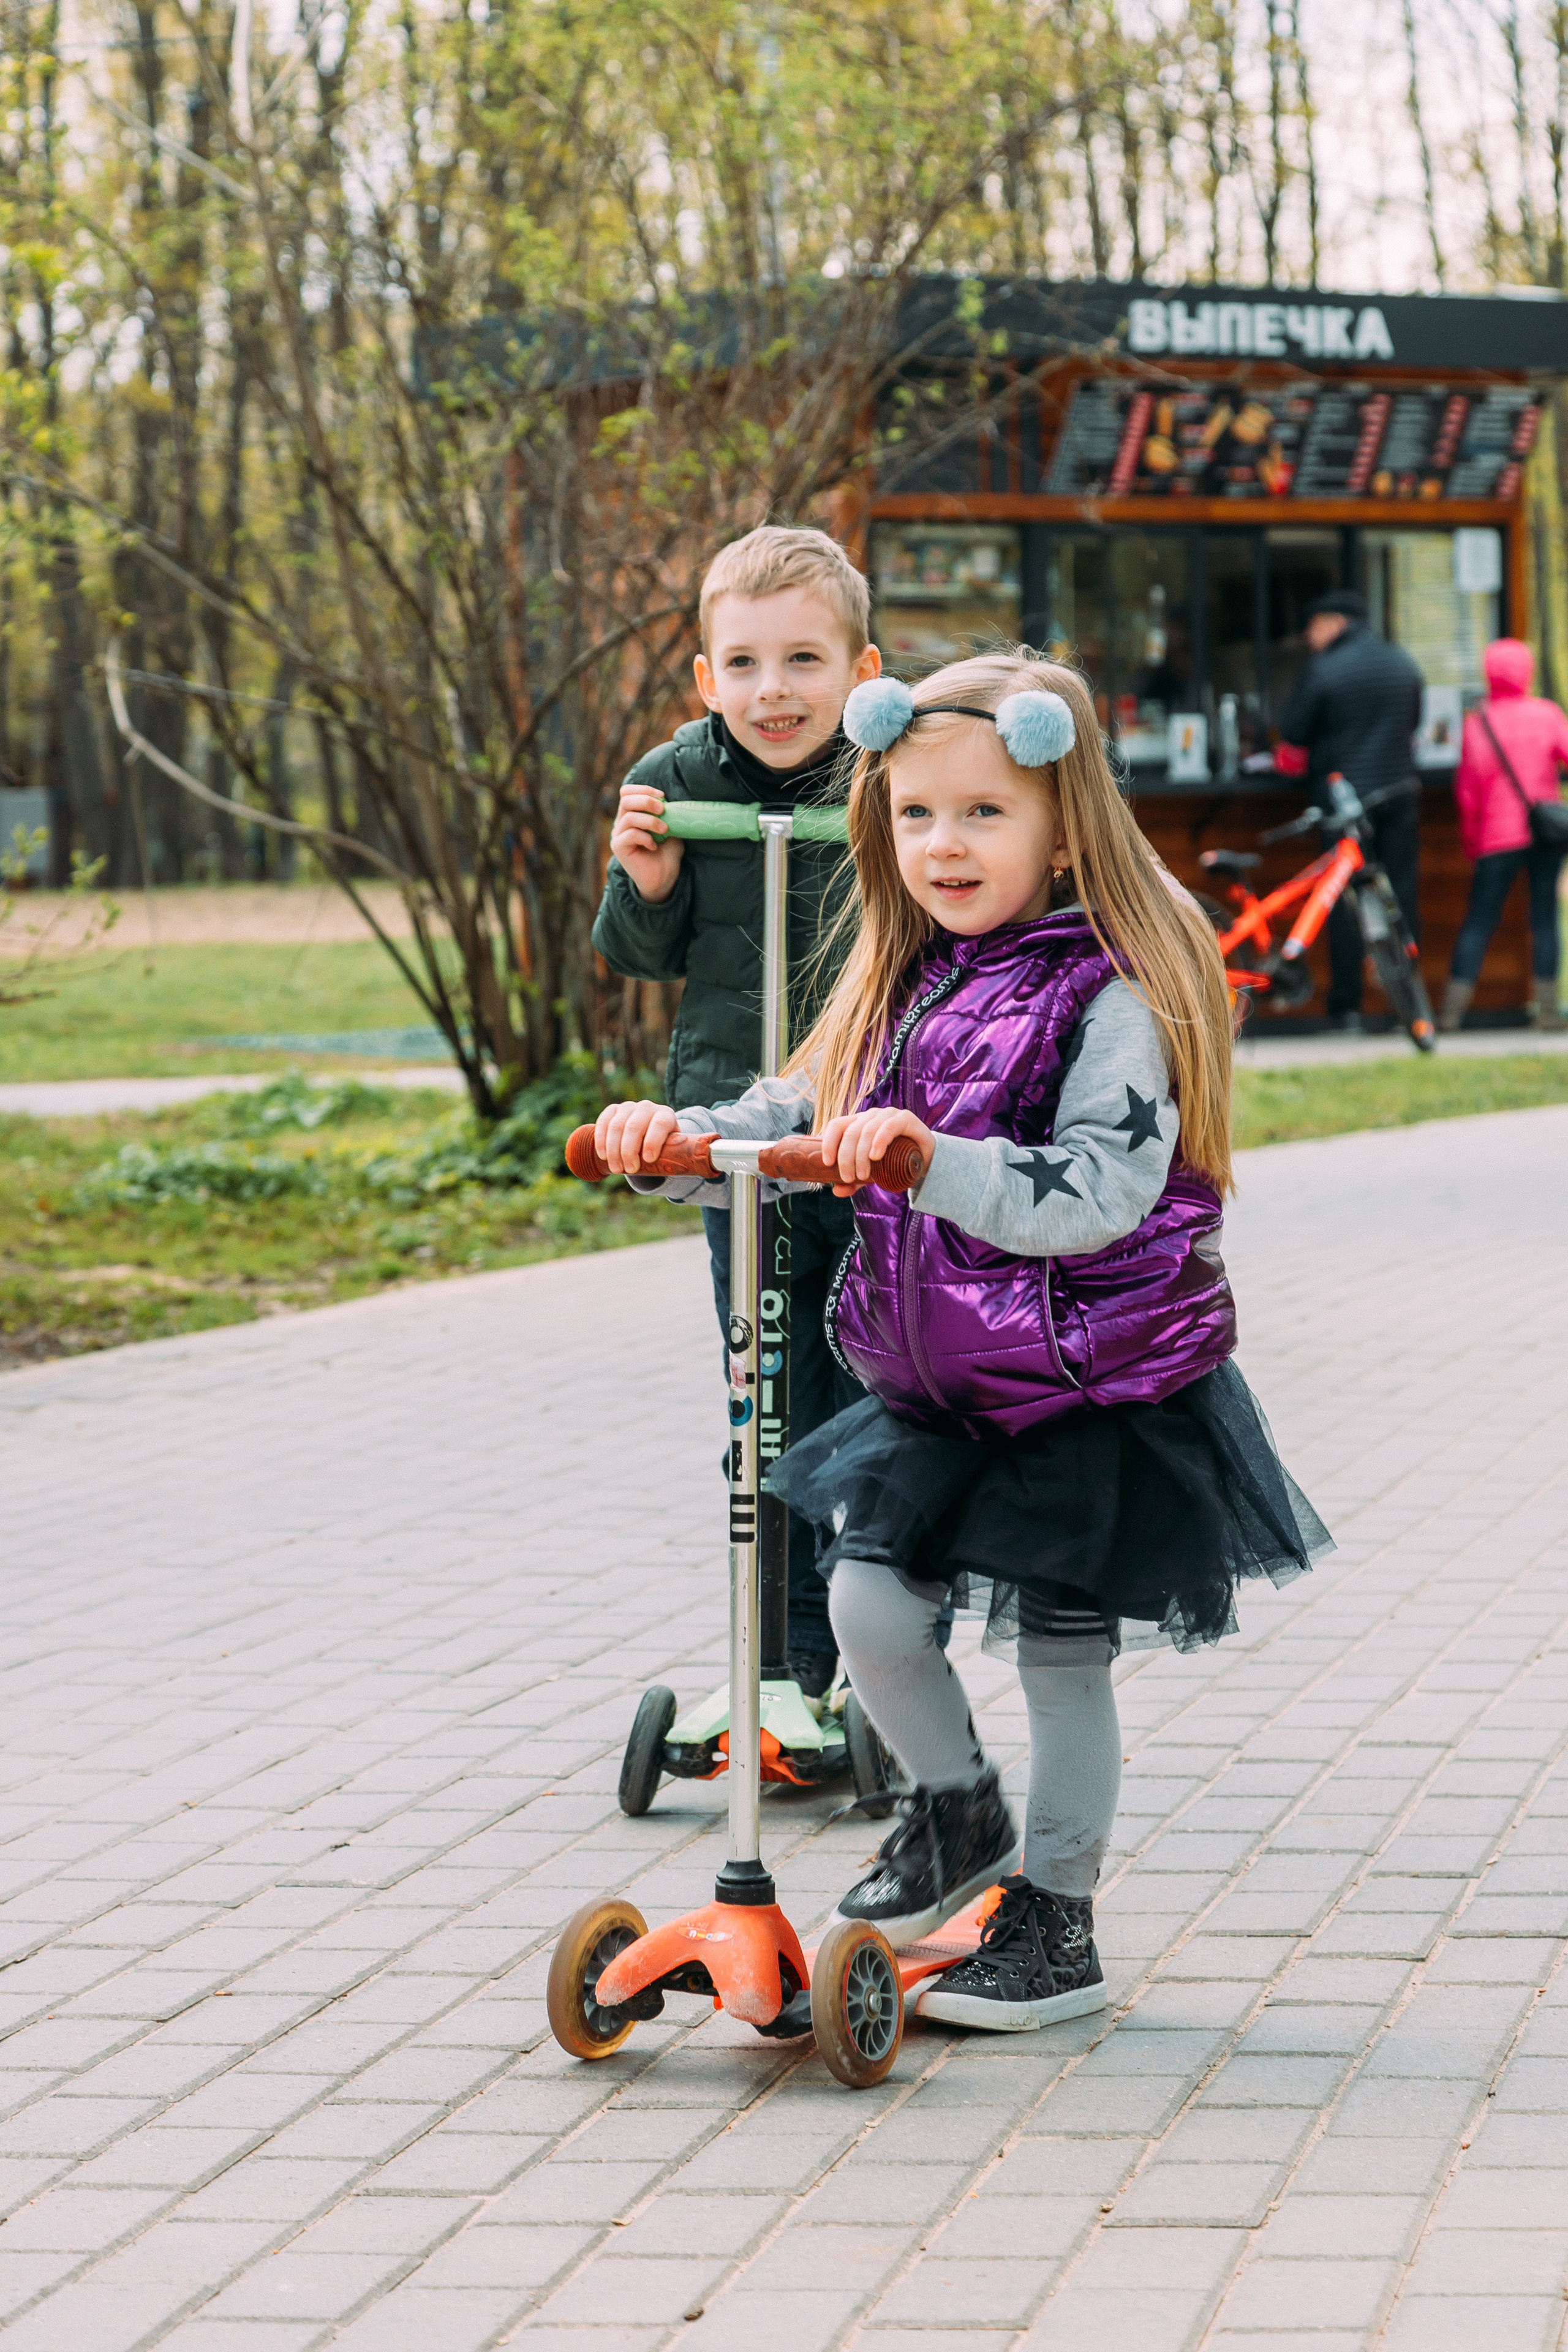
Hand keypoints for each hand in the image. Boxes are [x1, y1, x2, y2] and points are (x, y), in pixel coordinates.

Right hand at [595, 1098, 682, 1174]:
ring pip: (617, 1126)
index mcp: (665, 1115)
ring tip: (616, 1169)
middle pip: (634, 1127)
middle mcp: (647, 1107)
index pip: (660, 1124)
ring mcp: (628, 1107)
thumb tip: (671, 1166)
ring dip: (614, 1150)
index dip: (653, 1141)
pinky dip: (601, 1140)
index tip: (648, 1160)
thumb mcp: (671, 1149)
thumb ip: (672, 1154)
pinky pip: (603, 1122)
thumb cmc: (662, 1146)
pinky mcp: (613, 1110)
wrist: (649, 1134)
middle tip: (629, 1170)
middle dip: (629, 1151)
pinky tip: (603, 1156)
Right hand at [610, 783, 683, 904]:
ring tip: (664, 830)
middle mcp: (621, 822)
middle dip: (646, 800)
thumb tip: (669, 800)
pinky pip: (629, 834)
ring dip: (650, 820)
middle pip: (626, 799)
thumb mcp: (670, 827)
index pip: (627, 792)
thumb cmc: (666, 853)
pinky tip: (654, 846)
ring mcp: (618, 835)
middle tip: (663, 809)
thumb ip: (667, 813)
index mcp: (631, 814)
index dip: (643, 789)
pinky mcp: (618, 847)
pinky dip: (645, 837)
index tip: (662, 796)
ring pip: (629, 817)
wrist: (664, 878)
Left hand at [815, 1108, 934, 1194]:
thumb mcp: (870, 1173)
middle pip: (850, 1133)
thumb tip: (836, 1191)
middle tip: (849, 1178)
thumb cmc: (893, 1161)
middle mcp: (870, 1116)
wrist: (924, 1159)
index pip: (837, 1125)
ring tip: (862, 1175)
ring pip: (866, 1131)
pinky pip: (888, 1127)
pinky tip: (875, 1156)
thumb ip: (853, 1181)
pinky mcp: (904, 1119)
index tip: (828, 1163)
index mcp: (857, 1123)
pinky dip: (879, 1142)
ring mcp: (887, 1115)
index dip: (829, 1142)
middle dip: (846, 1158)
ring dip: (860, 1155)